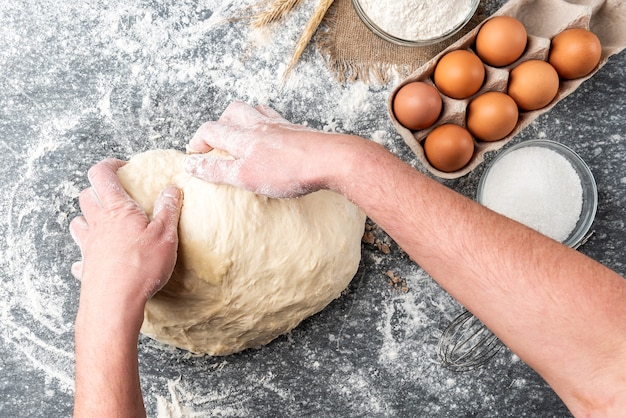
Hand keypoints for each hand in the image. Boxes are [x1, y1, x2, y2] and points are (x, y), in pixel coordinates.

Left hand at [70, 159, 182, 322]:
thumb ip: (168, 209)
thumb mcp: (165, 235)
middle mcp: (97, 224)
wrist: (114, 304)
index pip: (101, 174)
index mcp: (116, 210)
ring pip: (78, 222)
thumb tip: (172, 189)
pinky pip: (81, 255)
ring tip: (105, 223)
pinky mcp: (86, 267)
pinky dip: (87, 252)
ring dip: (89, 217)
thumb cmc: (141, 267)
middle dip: (99, 190)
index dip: (110, 165)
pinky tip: (97, 258)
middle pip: (86, 195)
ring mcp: (88, 246)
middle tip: (118, 195)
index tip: (124, 168)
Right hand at [184, 101, 345, 197]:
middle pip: (233, 111)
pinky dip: (268, 121)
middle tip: (216, 139)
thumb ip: (217, 169)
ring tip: (241, 130)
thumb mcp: (245, 176)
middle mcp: (260, 126)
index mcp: (243, 137)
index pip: (211, 130)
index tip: (193, 155)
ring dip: (243, 117)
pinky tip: (274, 134)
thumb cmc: (288, 170)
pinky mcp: (297, 131)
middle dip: (220, 122)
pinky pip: (277, 118)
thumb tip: (191, 164)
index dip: (198, 141)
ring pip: (255, 110)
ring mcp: (280, 126)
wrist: (329, 160)